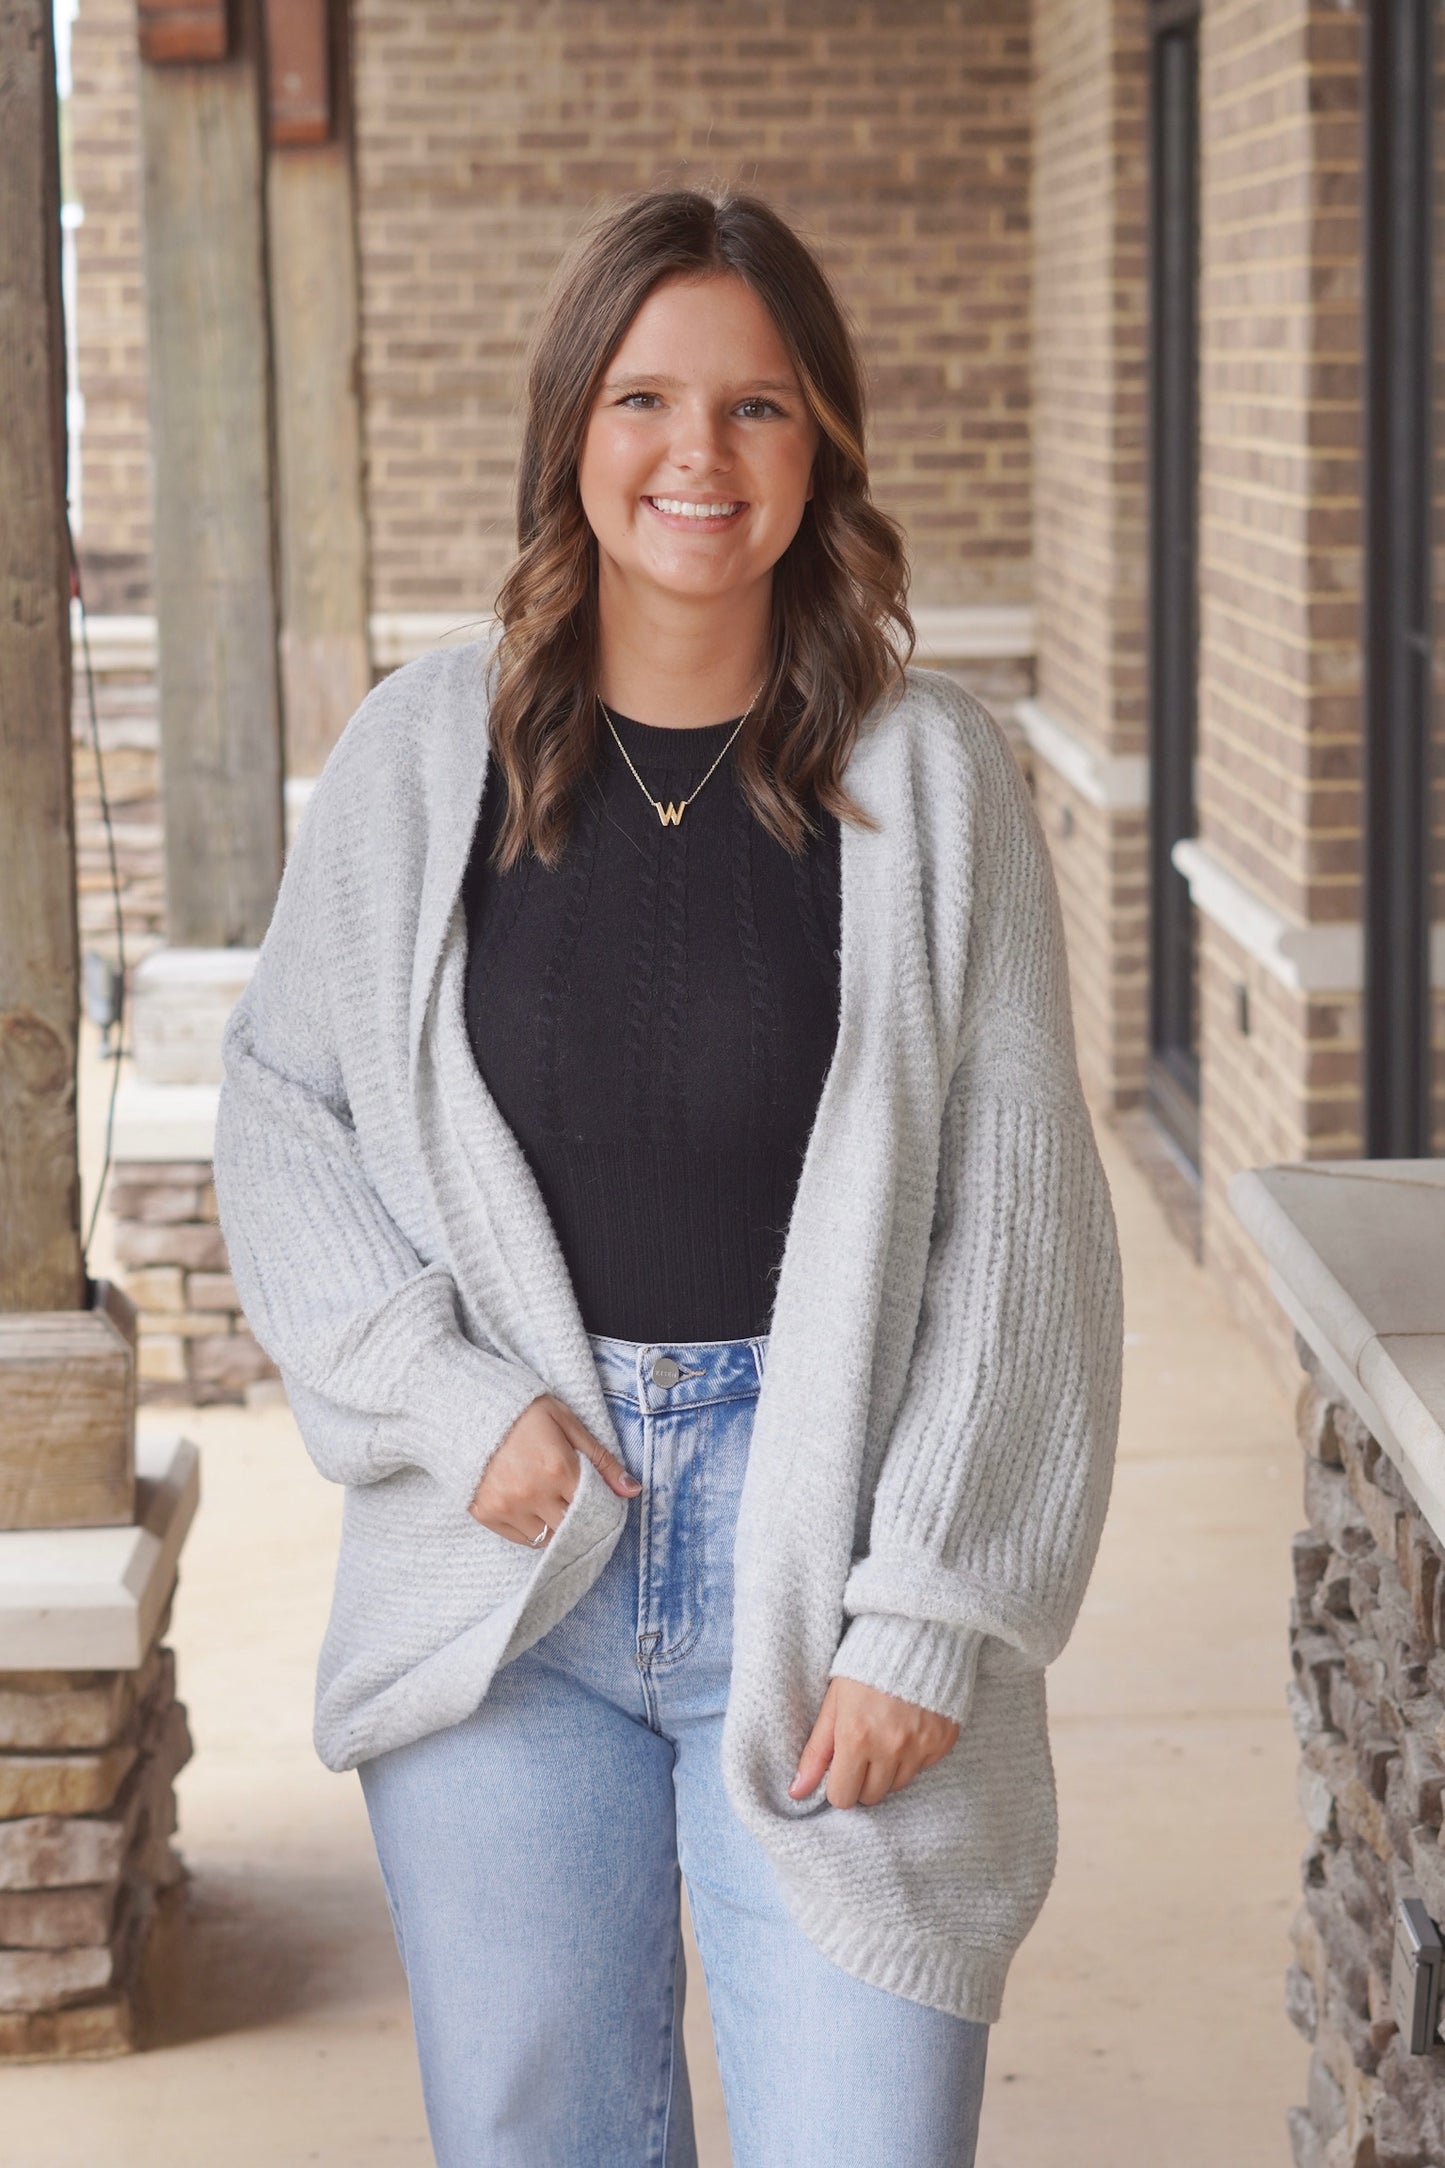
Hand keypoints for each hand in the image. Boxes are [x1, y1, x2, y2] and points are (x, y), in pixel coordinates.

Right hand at [468, 1393, 639, 1545]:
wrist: (464, 1405)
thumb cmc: (522, 1409)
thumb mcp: (567, 1422)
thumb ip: (601, 1459)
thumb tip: (632, 1489)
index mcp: (558, 1469)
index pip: (592, 1508)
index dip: (599, 1508)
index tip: (600, 1502)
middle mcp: (532, 1494)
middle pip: (570, 1529)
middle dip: (579, 1522)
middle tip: (577, 1506)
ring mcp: (506, 1507)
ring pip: (545, 1539)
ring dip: (555, 1527)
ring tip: (553, 1506)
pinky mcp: (485, 1514)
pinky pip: (518, 1539)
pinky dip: (531, 1530)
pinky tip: (533, 1509)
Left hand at [788, 1676, 958, 1808]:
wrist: (915, 1634)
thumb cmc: (865, 1666)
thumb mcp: (834, 1703)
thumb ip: (816, 1751)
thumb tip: (796, 1792)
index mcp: (856, 1738)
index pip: (843, 1797)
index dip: (838, 1786)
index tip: (841, 1768)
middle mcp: (890, 1747)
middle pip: (872, 1796)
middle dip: (863, 1779)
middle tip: (863, 1749)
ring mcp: (920, 1746)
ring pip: (899, 1785)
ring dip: (889, 1769)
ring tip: (886, 1735)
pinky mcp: (943, 1742)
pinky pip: (924, 1767)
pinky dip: (914, 1755)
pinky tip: (909, 1727)